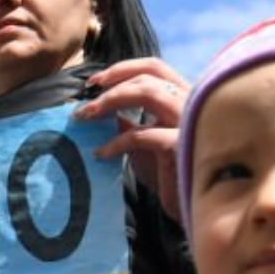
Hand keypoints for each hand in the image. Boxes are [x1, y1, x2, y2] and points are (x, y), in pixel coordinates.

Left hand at [75, 57, 190, 222]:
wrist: (190, 206)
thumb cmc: (169, 174)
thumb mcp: (143, 144)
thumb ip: (129, 123)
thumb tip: (103, 110)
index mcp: (183, 98)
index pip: (155, 67)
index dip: (121, 69)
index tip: (93, 82)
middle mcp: (191, 103)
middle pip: (149, 75)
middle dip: (111, 86)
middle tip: (84, 106)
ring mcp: (189, 122)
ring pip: (149, 93)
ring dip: (111, 102)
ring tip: (87, 118)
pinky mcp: (181, 145)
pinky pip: (143, 135)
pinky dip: (116, 142)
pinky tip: (101, 154)